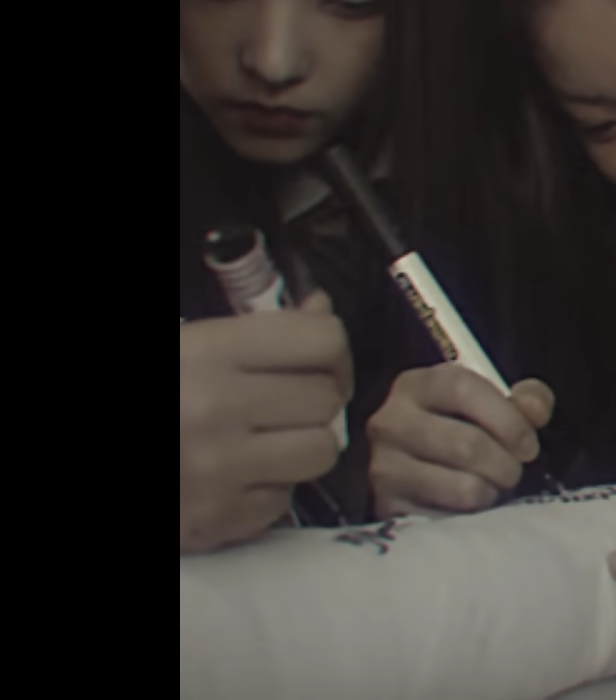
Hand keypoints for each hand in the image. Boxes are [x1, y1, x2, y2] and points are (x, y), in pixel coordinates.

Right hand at [179, 292, 351, 553]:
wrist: (72, 450)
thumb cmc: (156, 388)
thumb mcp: (185, 342)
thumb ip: (251, 326)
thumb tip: (321, 309)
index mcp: (206, 352)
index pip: (322, 340)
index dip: (329, 348)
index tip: (317, 359)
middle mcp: (217, 409)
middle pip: (327, 399)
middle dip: (315, 398)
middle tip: (288, 401)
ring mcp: (218, 471)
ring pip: (320, 452)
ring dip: (302, 445)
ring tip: (268, 440)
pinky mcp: (216, 522)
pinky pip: (282, 501)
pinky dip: (269, 490)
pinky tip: (235, 477)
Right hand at [368, 365, 553, 517]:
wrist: (416, 474)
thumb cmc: (463, 430)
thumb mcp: (495, 404)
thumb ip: (526, 399)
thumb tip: (534, 411)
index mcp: (417, 385)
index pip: (462, 389)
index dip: (506, 419)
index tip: (528, 445)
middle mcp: (390, 422)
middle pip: (467, 444)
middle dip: (506, 464)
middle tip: (513, 472)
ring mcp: (385, 468)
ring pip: (464, 488)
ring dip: (492, 492)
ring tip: (493, 487)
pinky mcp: (389, 509)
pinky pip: (450, 520)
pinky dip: (472, 517)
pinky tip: (471, 507)